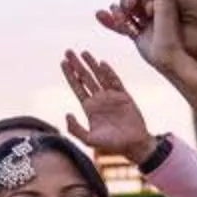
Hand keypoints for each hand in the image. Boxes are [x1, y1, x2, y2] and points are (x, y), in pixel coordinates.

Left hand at [59, 50, 155, 165]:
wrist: (134, 145)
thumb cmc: (112, 145)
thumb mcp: (90, 140)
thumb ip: (76, 129)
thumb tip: (67, 114)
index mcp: (89, 108)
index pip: (77, 87)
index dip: (70, 75)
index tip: (62, 62)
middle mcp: (99, 99)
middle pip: (85, 78)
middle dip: (76, 65)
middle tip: (68, 51)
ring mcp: (111, 96)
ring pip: (99, 76)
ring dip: (91, 64)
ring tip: (83, 52)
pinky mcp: (124, 96)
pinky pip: (115, 81)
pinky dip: (108, 72)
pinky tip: (101, 63)